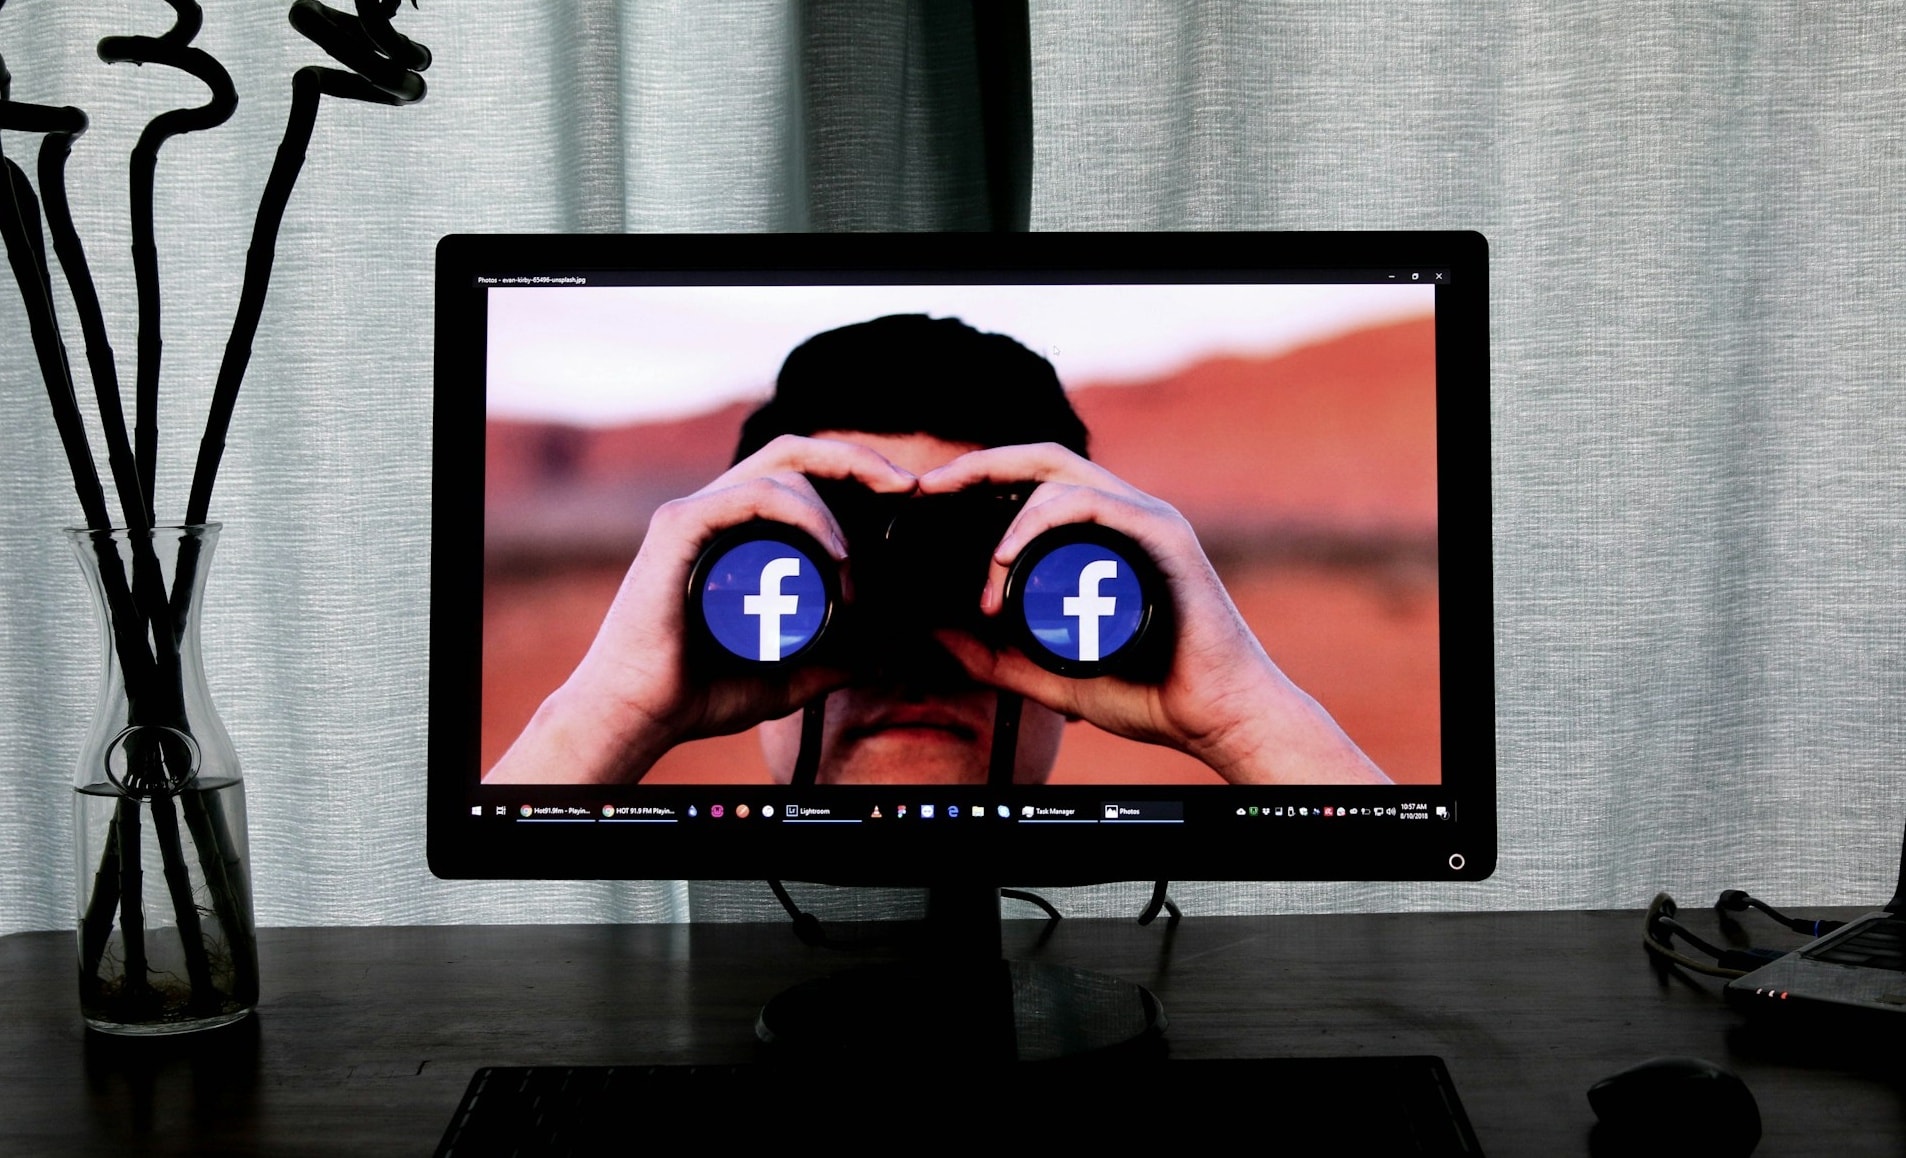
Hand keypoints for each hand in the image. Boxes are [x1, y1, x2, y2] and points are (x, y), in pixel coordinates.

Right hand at [484, 435, 917, 783]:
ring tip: (854, 566)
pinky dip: (803, 513)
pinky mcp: (678, 527)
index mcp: (735, 532)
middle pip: (794, 452)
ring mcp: (694, 514)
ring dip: (834, 510)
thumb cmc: (696, 693)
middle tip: (906, 486)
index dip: (853, 473)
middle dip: (857, 459)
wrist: (637, 715)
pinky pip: (752, 494)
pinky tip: (834, 551)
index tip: (904, 497)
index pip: (800, 475)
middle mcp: (714, 511)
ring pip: (781, 471)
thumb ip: (826, 665)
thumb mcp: (782, 676)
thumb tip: (876, 659)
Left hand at [918, 443, 1389, 784]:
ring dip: (1008, 521)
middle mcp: (1126, 516)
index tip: (928, 497)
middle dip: (979, 465)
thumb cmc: (1150, 694)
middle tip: (929, 488)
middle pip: (1043, 461)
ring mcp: (1147, 520)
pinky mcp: (1164, 536)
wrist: (1216, 718)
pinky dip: (1040, 521)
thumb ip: (996, 657)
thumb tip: (938, 634)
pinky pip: (1092, 504)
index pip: (1035, 482)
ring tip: (986, 576)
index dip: (981, 477)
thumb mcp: (1049, 676)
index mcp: (1103, 536)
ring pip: (1060, 479)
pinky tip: (1008, 557)